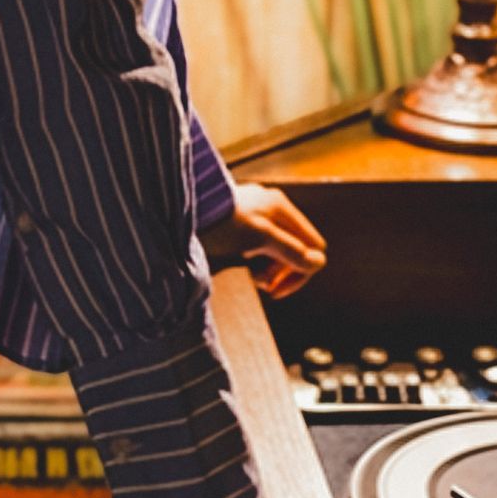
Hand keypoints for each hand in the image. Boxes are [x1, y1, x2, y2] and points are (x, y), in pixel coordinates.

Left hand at [198, 181, 325, 299]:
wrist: (178, 213)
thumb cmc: (218, 221)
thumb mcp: (259, 236)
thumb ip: (290, 250)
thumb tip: (317, 263)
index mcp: (281, 208)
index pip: (313, 246)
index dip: (301, 271)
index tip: (278, 289)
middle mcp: (272, 212)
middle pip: (297, 252)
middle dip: (283, 272)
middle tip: (264, 286)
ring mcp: (256, 220)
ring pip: (278, 254)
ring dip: (268, 270)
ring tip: (250, 274)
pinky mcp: (240, 231)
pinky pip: (260, 253)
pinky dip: (255, 264)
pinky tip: (240, 266)